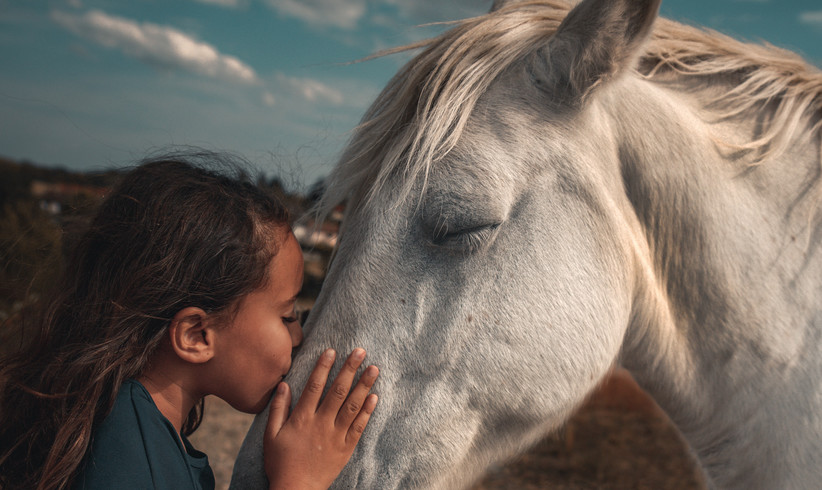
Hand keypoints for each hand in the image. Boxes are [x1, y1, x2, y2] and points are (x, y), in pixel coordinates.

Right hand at [264, 348, 378, 489]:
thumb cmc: (280, 463)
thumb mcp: (271, 435)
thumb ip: (278, 409)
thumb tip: (284, 384)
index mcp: (302, 418)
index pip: (314, 386)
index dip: (323, 367)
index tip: (332, 350)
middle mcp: (321, 424)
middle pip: (338, 391)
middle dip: (349, 369)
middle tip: (360, 351)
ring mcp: (336, 436)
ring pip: (353, 406)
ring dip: (364, 385)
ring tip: (374, 369)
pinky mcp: (346, 448)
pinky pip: (359, 427)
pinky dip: (368, 411)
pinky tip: (374, 397)